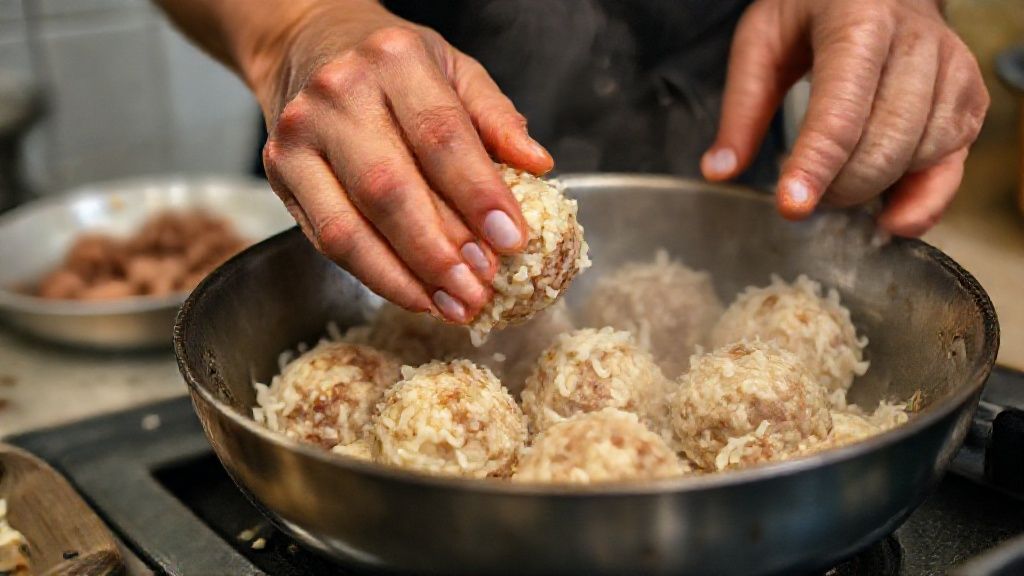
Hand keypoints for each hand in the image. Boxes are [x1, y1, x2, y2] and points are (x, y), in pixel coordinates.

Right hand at [245, 1, 552, 321]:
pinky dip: (376, 275)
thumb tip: (538, 165)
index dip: (478, 194)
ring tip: (453, 306)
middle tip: (481, 289)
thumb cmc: (390, 65)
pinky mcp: (279, 172)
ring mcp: (300, 136)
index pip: (442, 136)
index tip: (512, 240)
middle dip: (441, 250)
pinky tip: (415, 294)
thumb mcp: (454, 69)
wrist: (306, 47)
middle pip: (392, 189)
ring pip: (352, 226)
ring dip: (407, 277)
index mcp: (393, 59)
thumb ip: (496, 118)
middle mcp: (339, 94)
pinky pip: (328, 239)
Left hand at [701, 0, 988, 235]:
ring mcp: (953, 71)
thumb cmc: (815, 12)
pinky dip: (920, 202)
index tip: (792, 207)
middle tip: (804, 194)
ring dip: (873, 191)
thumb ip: (741, 108)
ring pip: (920, 157)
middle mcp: (917, 42)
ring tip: (836, 186)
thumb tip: (718, 171)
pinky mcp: (970, 99)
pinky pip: (951, 166)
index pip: (840, 110)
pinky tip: (888, 214)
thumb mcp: (762, 42)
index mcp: (859, 21)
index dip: (816, 165)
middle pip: (884, 143)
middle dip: (839, 187)